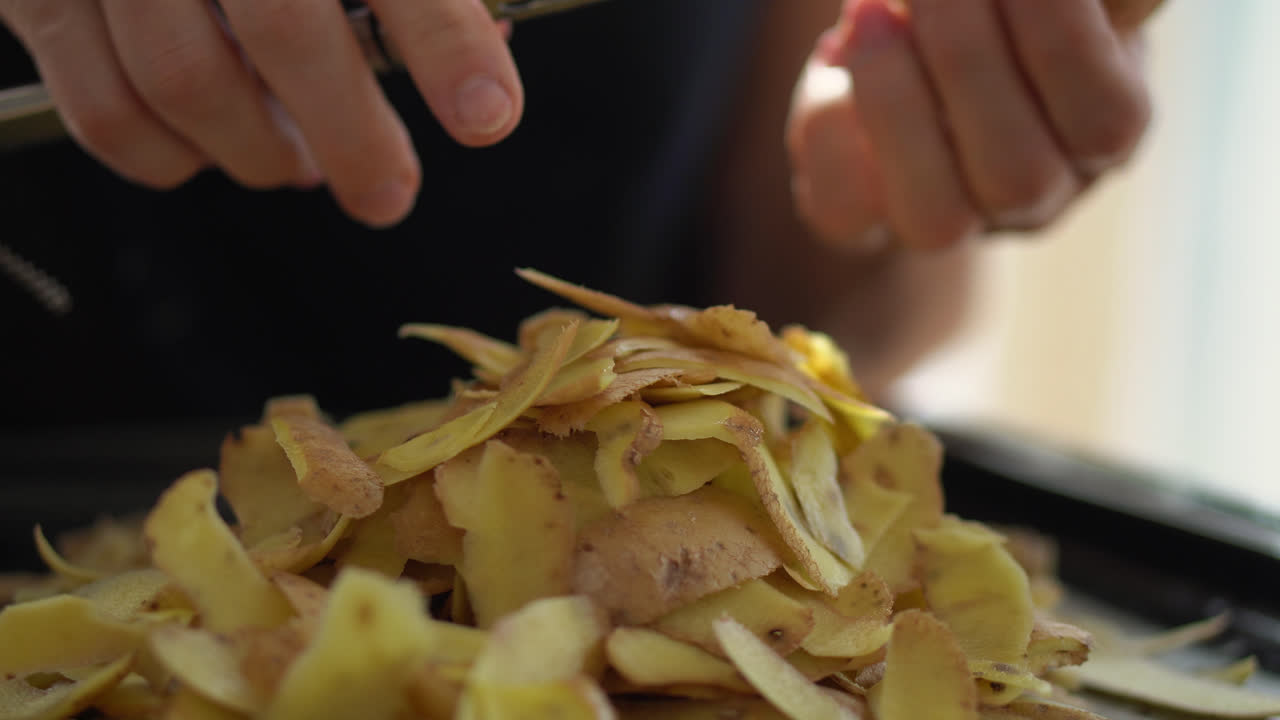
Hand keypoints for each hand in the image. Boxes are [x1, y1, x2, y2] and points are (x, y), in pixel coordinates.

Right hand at [0, 0, 520, 226]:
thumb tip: (484, 57)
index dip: (444, 44)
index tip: (486, 117)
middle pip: (282, 29)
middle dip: (352, 136)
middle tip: (387, 193)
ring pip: (183, 84)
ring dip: (259, 153)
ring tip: (297, 162)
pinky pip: (101, 108)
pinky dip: (168, 156)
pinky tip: (209, 148)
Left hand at [787, 0, 1158, 250]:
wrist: (909, 29)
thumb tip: (1108, 4)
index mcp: (1106, 128)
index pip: (1105, 118)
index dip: (1057, 26)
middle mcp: (1038, 195)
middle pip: (1021, 176)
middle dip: (965, 56)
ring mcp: (951, 224)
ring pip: (938, 217)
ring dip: (895, 99)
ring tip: (868, 10)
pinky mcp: (863, 228)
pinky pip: (842, 211)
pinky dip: (828, 128)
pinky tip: (832, 57)